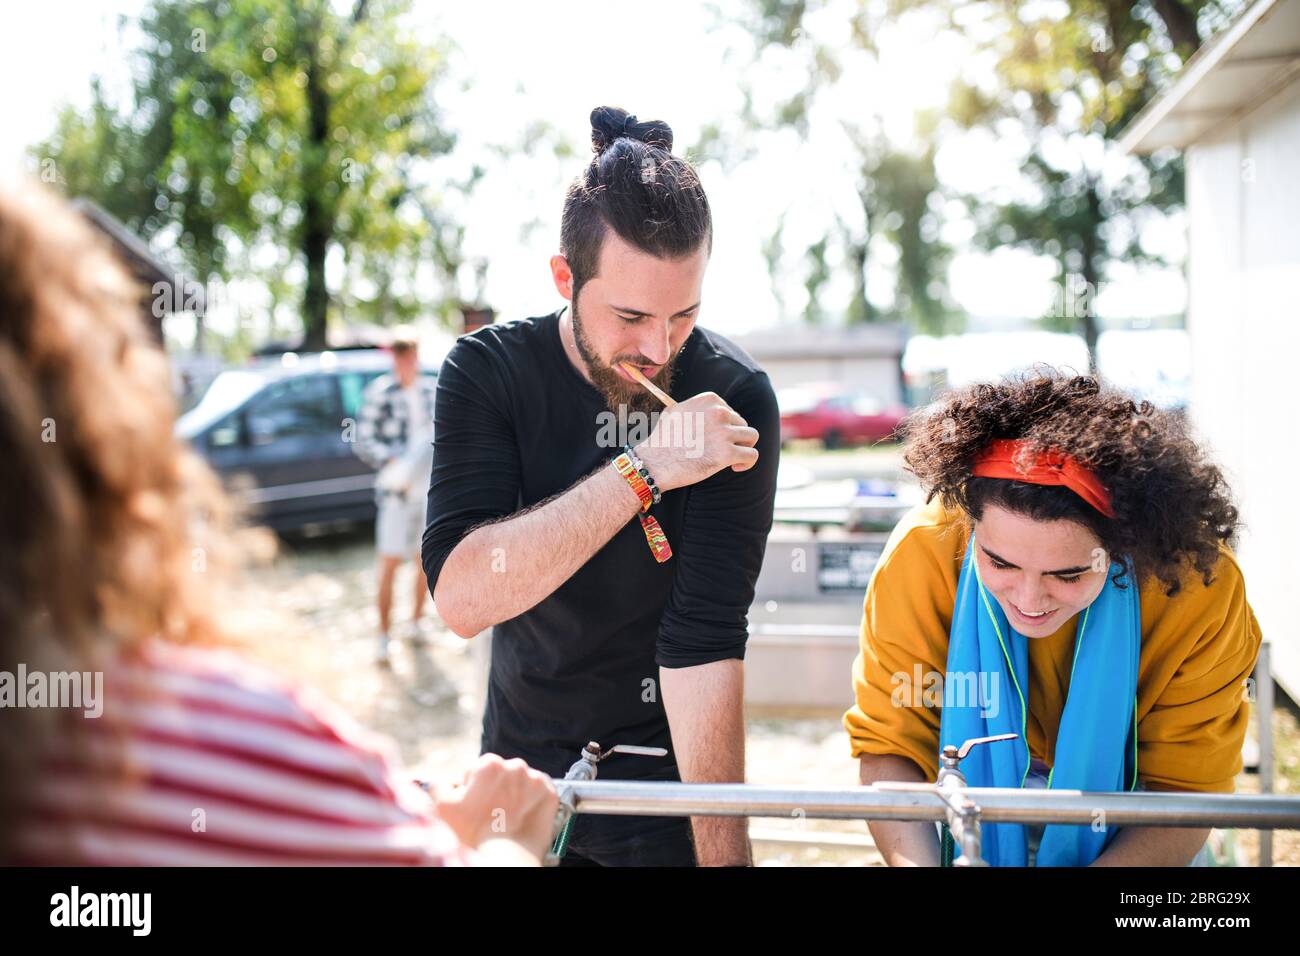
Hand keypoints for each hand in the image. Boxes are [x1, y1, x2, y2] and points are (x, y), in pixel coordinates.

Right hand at [433, 753, 558, 859]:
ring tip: (507, 817)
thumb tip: (446, 782)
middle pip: (503, 774)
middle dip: (497, 789)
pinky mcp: (551, 795)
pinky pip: (540, 793)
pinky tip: (523, 817)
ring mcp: (536, 781)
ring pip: (522, 782)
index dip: (474, 788)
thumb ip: (440, 786)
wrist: (504, 860)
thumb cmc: (472, 836)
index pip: (479, 769)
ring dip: (516, 794)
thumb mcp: (442, 808)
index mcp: (489, 764)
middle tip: (491, 813)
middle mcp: (516, 766)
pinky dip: (533, 802)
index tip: (475, 804)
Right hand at [633, 391, 758, 491]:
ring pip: (751, 437)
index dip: (726, 427)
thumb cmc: (662, 440)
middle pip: (742, 424)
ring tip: (732, 459)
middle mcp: (718, 412)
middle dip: (734, 438)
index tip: (716, 439)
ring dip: (743, 448)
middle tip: (720, 451)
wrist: (654, 462)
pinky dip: (747, 462)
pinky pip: (752, 455)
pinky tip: (736, 467)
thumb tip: (710, 409)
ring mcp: (724, 432)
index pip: (731, 412)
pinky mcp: (727, 453)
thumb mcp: (676, 412)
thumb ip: (696, 408)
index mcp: (709, 400)